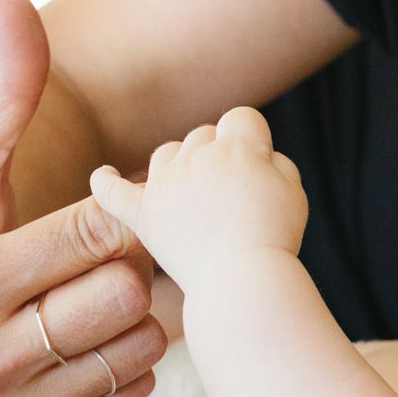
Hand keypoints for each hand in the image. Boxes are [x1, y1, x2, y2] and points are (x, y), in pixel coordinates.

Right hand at [0, 0, 166, 396]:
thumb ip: (2, 86)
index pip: (99, 237)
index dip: (113, 217)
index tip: (102, 212)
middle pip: (130, 298)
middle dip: (128, 270)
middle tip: (101, 263)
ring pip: (140, 350)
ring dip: (134, 320)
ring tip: (88, 303)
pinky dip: (124, 370)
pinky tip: (83, 348)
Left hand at [88, 107, 306, 293]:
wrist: (244, 279)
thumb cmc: (276, 237)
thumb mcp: (294, 191)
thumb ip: (277, 163)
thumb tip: (257, 157)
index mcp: (238, 147)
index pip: (242, 117)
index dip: (254, 138)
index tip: (260, 166)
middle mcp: (197, 157)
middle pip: (203, 134)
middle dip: (218, 154)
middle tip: (233, 191)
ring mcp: (165, 184)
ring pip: (166, 152)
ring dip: (180, 163)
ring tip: (195, 192)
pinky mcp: (144, 215)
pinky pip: (113, 192)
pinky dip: (106, 184)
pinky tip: (103, 177)